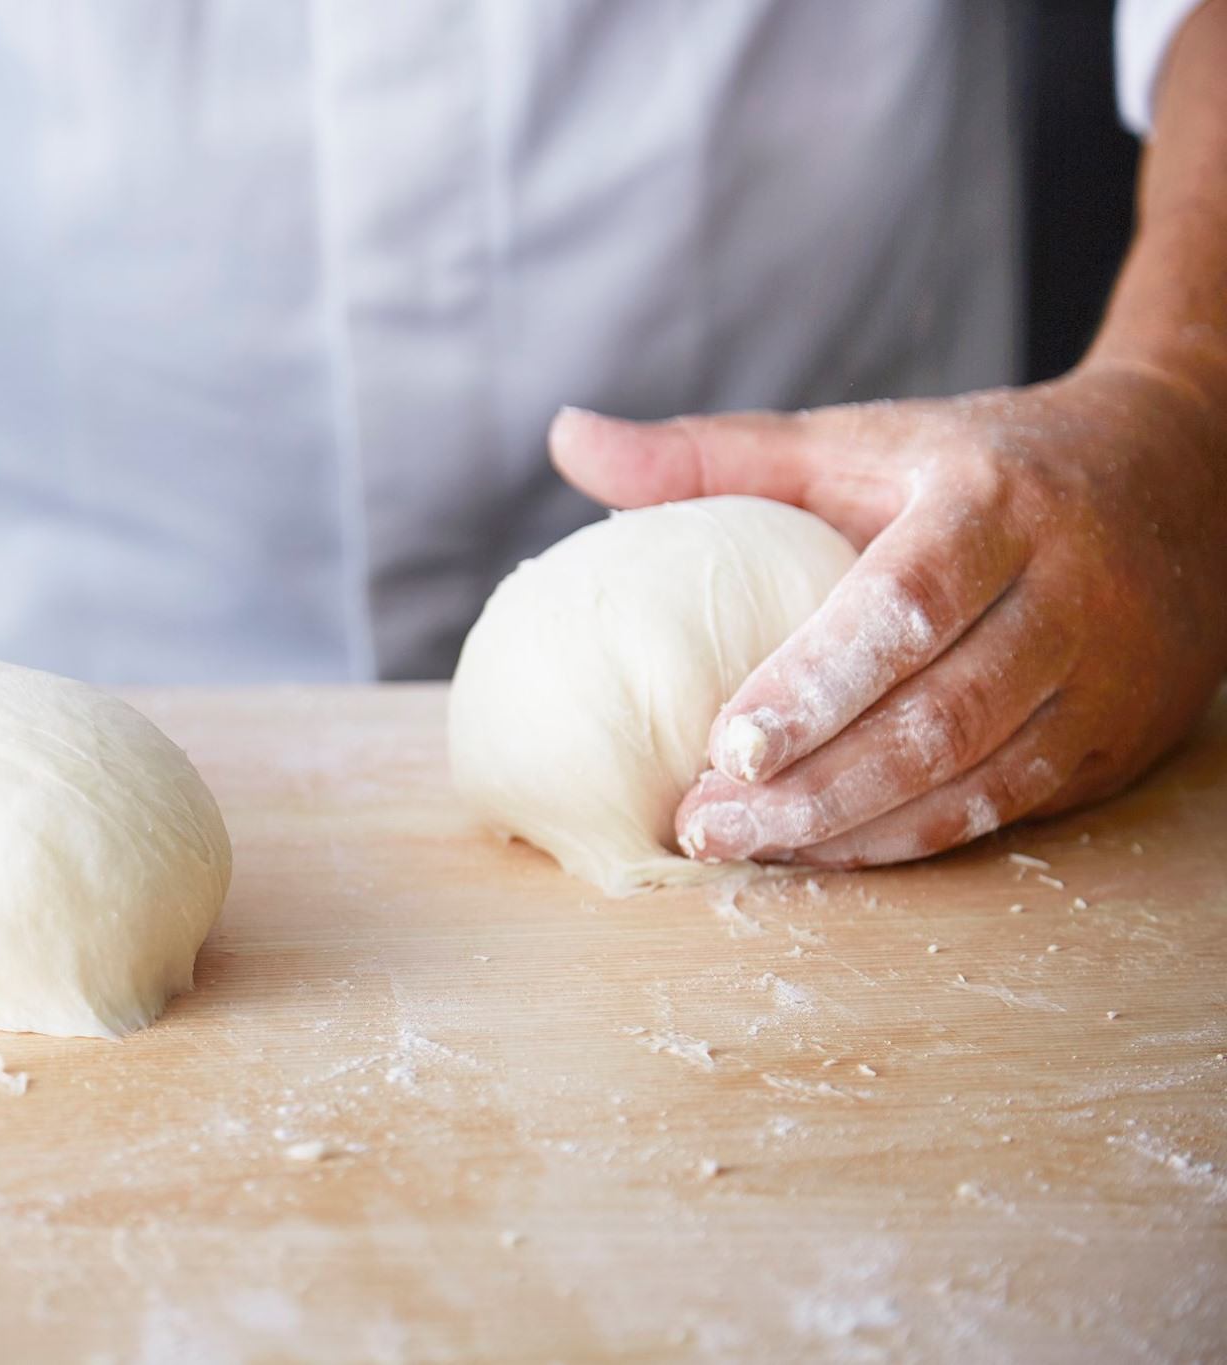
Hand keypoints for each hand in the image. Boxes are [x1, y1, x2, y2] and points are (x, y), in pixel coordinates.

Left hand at [549, 362, 1226, 867]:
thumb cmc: (975, 465)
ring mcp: (1104, 677)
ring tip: (743, 849)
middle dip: (816, 786)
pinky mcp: (1115, 742)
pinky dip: (909, 840)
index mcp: (992, 503)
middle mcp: (1067, 592)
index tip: (726, 746)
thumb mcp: (855, 441)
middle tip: (703, 825)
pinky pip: (1005, 810)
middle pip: (938, 714)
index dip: (817, 684)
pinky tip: (822, 854)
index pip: (906, 603)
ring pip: (976, 780)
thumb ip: (713, 455)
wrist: (1180, 478)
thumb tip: (566, 439)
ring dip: (853, 830)